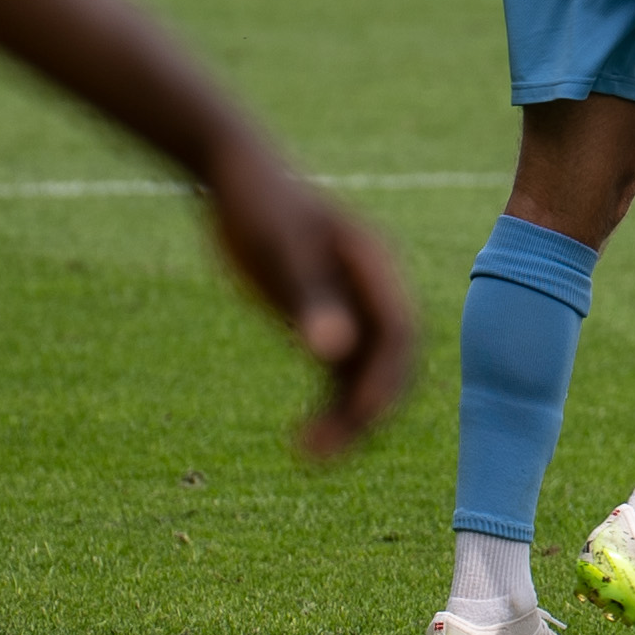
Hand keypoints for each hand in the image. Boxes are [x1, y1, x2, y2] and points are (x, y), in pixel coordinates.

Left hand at [197, 132, 418, 456]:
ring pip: (363, 377)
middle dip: (366, 410)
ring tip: (305, 454)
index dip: (387, 378)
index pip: (399, 334)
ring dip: (346, 418)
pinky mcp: (323, 322)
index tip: (361, 417)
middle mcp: (372, 294)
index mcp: (376, 269)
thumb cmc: (261, 208)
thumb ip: (311, 301)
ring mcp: (350, 309)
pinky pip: (338, 377)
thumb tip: (334, 353)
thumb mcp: (283, 252)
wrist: (235, 180)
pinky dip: (328, 408)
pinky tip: (301, 439)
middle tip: (325, 451)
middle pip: (389, 363)